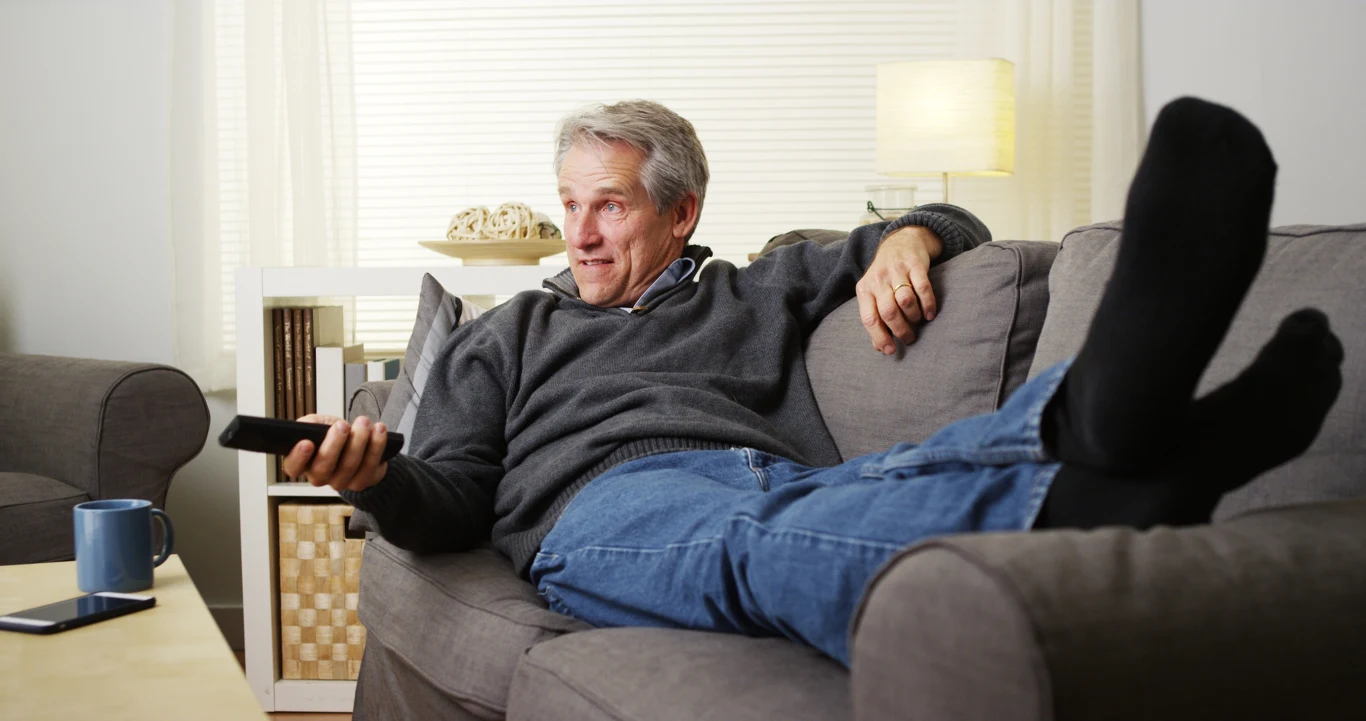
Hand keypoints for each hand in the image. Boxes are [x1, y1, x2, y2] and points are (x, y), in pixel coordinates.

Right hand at [281, 414, 389, 492]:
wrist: (358, 443)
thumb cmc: (333, 434)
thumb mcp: (319, 424)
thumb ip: (310, 423)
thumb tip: (307, 425)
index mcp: (303, 462)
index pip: (293, 467)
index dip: (298, 457)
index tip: (307, 442)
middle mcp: (319, 476)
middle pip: (323, 467)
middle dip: (334, 444)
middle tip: (342, 426)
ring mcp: (340, 482)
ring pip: (348, 466)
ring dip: (358, 441)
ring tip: (363, 422)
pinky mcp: (361, 482)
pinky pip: (369, 467)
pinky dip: (376, 446)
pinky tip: (378, 430)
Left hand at [855, 225, 943, 353]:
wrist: (901, 242)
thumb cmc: (886, 276)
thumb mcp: (874, 293)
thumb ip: (876, 318)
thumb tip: (879, 347)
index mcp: (865, 289)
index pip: (869, 318)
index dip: (879, 337)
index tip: (891, 350)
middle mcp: (878, 279)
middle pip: (888, 311)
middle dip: (900, 329)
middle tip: (910, 338)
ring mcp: (896, 270)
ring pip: (905, 300)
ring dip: (914, 316)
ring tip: (918, 321)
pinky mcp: (915, 264)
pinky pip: (923, 287)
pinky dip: (928, 304)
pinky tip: (930, 313)